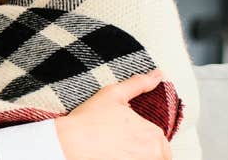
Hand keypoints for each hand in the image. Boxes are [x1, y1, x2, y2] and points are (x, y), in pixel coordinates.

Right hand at [54, 70, 170, 159]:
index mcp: (153, 134)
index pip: (158, 141)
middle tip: (118, 143)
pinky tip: (112, 155)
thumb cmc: (89, 121)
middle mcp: (153, 154)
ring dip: (136, 155)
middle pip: (156, 155)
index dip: (140, 136)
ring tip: (115, 150)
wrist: (69, 143)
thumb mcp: (114, 94)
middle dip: (141, 150)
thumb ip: (139, 84)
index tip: (124, 135)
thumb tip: (157, 75)